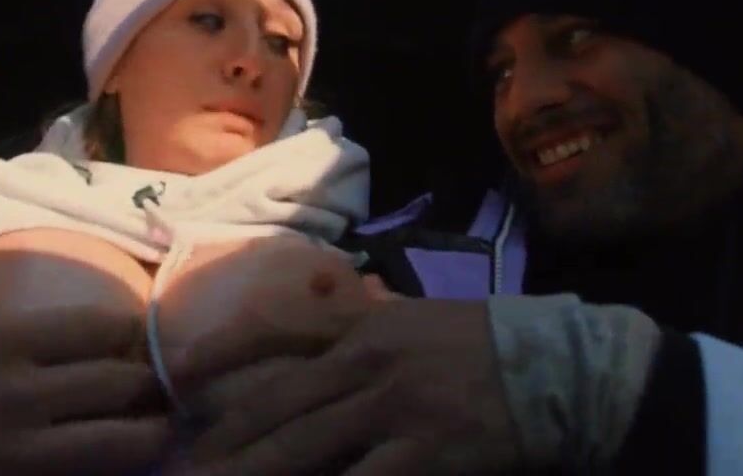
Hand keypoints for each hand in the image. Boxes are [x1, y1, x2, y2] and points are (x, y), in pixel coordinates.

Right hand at [0, 307, 170, 474]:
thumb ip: (6, 335)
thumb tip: (63, 338)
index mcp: (3, 341)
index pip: (103, 328)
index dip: (134, 334)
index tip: (141, 340)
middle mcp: (23, 393)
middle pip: (124, 383)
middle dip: (150, 385)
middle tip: (161, 387)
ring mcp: (21, 451)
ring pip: (122, 442)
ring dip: (146, 433)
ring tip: (154, 430)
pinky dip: (104, 470)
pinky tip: (107, 463)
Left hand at [175, 299, 521, 475]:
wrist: (563, 366)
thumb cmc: (484, 341)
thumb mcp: (416, 315)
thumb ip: (362, 311)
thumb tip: (314, 285)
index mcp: (362, 327)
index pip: (276, 334)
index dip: (222, 354)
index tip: (181, 376)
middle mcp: (365, 365)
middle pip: (276, 407)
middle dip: (223, 441)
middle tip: (180, 466)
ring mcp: (392, 411)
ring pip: (302, 449)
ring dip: (254, 473)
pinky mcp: (424, 454)